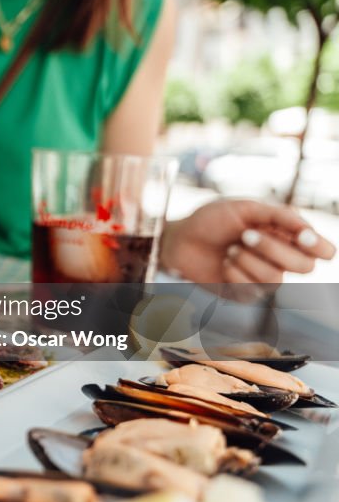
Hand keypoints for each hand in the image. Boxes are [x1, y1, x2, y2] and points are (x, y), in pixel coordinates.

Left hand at [159, 199, 335, 283]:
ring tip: (230, 249)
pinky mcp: (245, 293)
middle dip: (274, 250)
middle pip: (305, 267)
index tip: (302, 237)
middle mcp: (280, 258)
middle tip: (246, 235)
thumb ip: (277, 215)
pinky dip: (236, 274)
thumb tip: (306, 228)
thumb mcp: (243, 208)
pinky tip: (224, 263)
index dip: (319, 246)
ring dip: (249, 262)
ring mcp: (263, 277)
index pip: (321, 249)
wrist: (180, 239)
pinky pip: (253, 292)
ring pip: (276, 280)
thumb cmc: (211, 220)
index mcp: (286, 235)